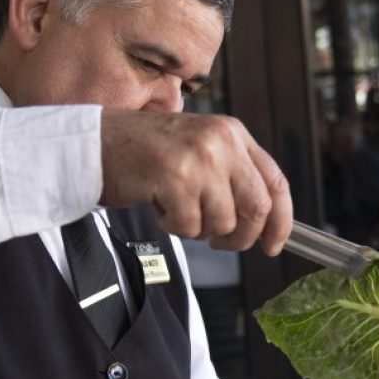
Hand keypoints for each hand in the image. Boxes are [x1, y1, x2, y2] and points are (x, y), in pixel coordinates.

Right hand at [99, 110, 292, 253]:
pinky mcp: (174, 176)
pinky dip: (175, 227)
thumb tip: (266, 223)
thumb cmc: (148, 154)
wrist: (96, 143)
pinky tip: (160, 205)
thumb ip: (234, 178)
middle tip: (222, 243)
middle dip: (242, 237)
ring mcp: (199, 157)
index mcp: (234, 134)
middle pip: (258, 208)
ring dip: (200, 229)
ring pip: (223, 221)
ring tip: (178, 208)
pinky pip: (190, 226)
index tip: (273, 244)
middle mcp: (221, 141)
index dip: (281, 221)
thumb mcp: (202, 152)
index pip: (276, 182)